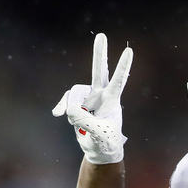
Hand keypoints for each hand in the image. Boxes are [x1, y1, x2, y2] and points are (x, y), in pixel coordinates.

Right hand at [52, 33, 132, 163]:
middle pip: (99, 71)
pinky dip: (61, 107)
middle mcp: (100, 96)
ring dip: (71, 108)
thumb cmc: (106, 144)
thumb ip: (86, 122)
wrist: (99, 151)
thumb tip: (70, 109)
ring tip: (77, 125)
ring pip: (74, 93)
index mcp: (112, 101)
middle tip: (102, 36)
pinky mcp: (77, 104)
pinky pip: (65, 100)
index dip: (122, 66)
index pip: (118, 81)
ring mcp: (88, 98)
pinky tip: (57, 114)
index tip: (129, 50)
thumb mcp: (99, 136)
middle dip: (99, 54)